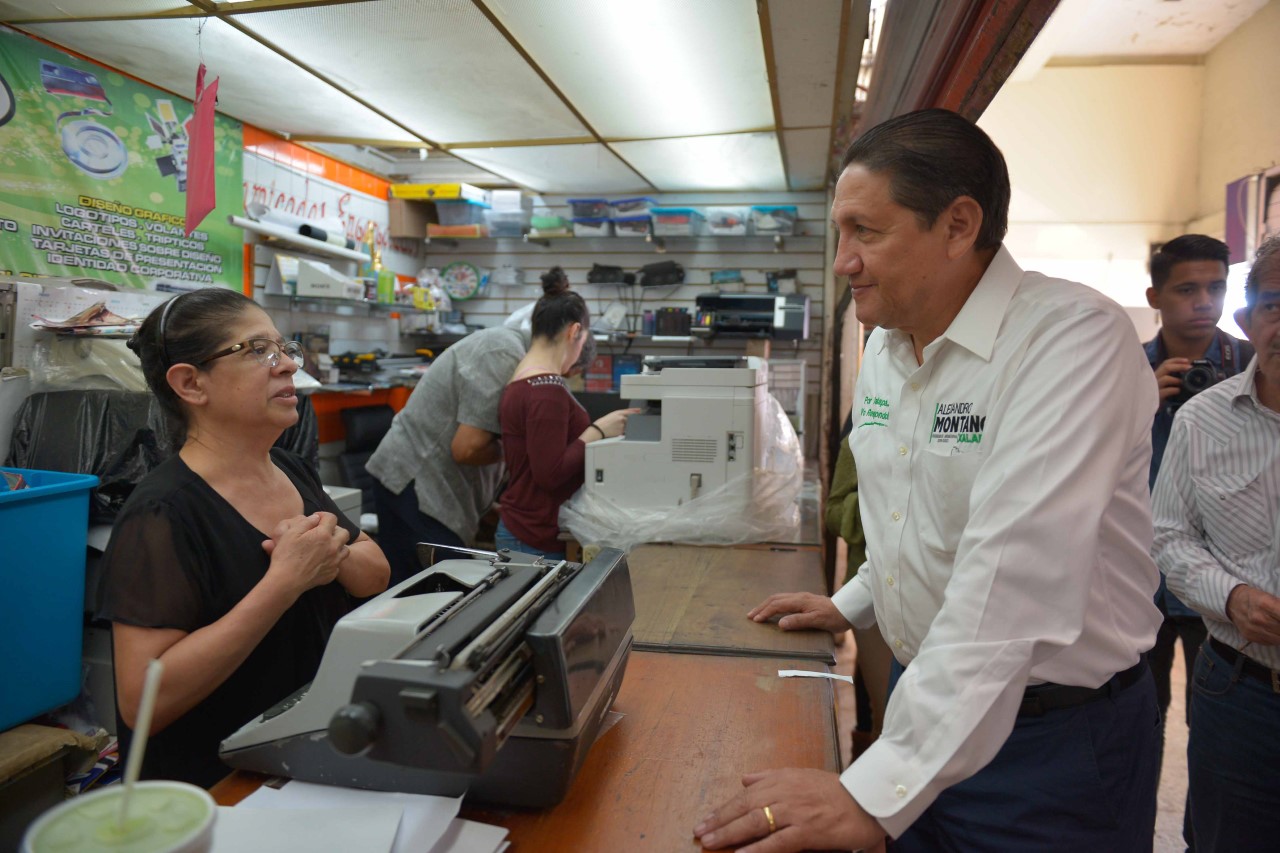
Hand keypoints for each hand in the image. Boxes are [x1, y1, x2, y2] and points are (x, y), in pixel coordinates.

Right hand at [262, 512, 350, 597]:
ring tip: (326, 546)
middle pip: (344, 533)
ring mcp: (334, 562)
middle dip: (335, 529)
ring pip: (345, 549)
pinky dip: (333, 560)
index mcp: (323, 535)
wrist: (286, 581)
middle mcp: (333, 547)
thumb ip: (306, 522)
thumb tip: (316, 518)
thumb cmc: (286, 556)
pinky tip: (323, 560)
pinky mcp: (332, 573)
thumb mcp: (291, 533)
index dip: (324, 516)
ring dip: (338, 545)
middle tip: (323, 532)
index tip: (316, 519)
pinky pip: (338, 564)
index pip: (332, 518)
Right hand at [593, 407, 642, 438]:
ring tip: (615, 427)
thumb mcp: (612, 415)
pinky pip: (625, 431)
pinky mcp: (621, 431)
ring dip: (625, 426)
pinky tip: (615, 430)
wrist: (599, 429)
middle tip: (620, 423)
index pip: (630, 411)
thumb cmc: (604, 422)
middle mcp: (621, 418)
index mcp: (619, 413)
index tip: (640, 411)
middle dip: (628, 420)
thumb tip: (629, 416)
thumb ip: (621, 414)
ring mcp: (622, 425)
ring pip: (627, 425)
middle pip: (630, 419)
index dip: (635, 411)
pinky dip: (622, 431)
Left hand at [694, 768, 884, 852]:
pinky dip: (757, 849)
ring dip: (730, 833)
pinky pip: (777, 842)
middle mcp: (785, 792)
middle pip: (745, 807)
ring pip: (755, 822)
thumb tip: (745, 778)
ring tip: (711, 842)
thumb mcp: (801, 775)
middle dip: (720, 821)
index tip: (706, 819)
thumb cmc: (835, 790)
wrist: (867, 800)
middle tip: (700, 832)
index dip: (724, 808)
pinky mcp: (807, 830)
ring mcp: (795, 812)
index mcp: (782, 779)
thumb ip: (770, 777)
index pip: (745, 794)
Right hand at [748, 592, 852, 633]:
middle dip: (761, 607)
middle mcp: (799, 597)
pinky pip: (785, 599)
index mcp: (800, 601)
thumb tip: (780, 623)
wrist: (848, 610)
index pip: (777, 605)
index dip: (765, 612)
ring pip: (779, 598)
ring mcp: (802, 597)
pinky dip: (775, 604)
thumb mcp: (816, 621)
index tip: (755, 620)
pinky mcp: (805, 600)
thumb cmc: (833, 618)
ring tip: (758, 612)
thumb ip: (798, 621)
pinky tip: (774, 609)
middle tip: (750, 615)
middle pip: (775, 599)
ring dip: (767, 604)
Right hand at [1154, 358, 1191, 400]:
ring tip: (1183, 382)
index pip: (1166, 363)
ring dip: (1177, 379)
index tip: (1187, 360)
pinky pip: (1166, 391)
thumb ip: (1171, 380)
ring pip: (1165, 378)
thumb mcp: (1163, 386)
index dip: (1176, 360)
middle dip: (1179, 366)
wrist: (1145, 409)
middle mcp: (1154, 378)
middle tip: (1190, 367)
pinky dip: (1174, 390)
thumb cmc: (1156, 396)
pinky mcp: (1156, 396)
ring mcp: (1154, 387)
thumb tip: (1186, 376)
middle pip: (1166, 367)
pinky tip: (1178, 391)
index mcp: (1156, 375)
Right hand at [1226, 584, 1279, 644]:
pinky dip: (1277, 638)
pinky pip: (1272, 642)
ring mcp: (1254, 630)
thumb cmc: (1256, 597)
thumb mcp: (1270, 598)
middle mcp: (1259, 619)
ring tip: (1278, 627)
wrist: (1232, 603)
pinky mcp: (1251, 637)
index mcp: (1265, 604)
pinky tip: (1275, 631)